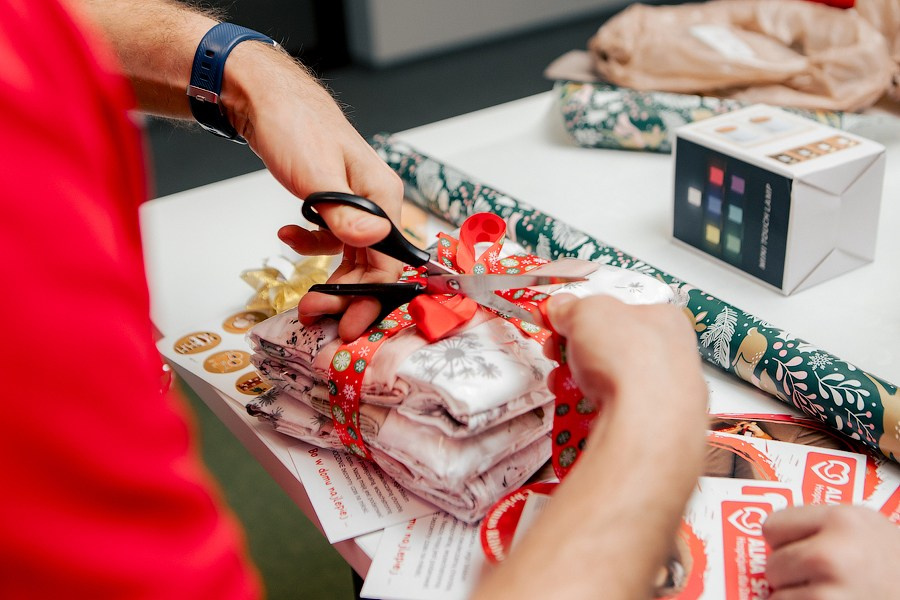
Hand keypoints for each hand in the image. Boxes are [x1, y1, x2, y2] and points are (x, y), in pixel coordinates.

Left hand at [224, 43, 403, 340]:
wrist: (265, 99)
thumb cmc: (294, 126)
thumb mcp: (315, 174)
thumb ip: (343, 212)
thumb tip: (373, 239)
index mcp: (382, 196)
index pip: (388, 261)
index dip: (370, 297)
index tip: (348, 325)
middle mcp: (376, 203)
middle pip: (374, 265)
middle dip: (348, 295)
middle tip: (317, 316)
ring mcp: (356, 204)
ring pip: (354, 257)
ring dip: (330, 277)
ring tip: (304, 295)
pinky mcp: (335, 204)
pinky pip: (333, 238)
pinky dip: (311, 246)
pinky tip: (287, 235)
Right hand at [545, 294, 707, 447]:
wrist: (645, 420)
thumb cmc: (631, 358)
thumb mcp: (587, 312)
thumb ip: (570, 308)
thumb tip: (561, 308)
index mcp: (664, 318)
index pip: (620, 310)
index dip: (586, 314)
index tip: (562, 320)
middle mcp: (671, 355)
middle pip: (613, 346)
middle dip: (579, 350)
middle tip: (558, 351)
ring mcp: (663, 393)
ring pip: (611, 380)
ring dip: (580, 379)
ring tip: (562, 381)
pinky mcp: (650, 423)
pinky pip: (613, 408)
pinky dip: (590, 406)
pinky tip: (578, 405)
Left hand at [764, 504, 899, 598]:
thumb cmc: (898, 569)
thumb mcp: (868, 530)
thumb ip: (823, 527)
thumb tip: (772, 539)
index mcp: (843, 520)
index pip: (773, 526)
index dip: (785, 543)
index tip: (801, 550)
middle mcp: (834, 553)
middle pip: (773, 564)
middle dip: (791, 576)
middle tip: (824, 581)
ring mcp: (831, 591)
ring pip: (778, 595)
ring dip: (797, 599)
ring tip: (833, 596)